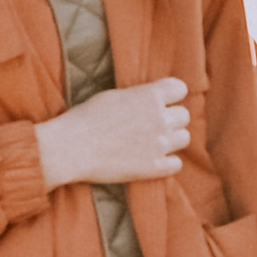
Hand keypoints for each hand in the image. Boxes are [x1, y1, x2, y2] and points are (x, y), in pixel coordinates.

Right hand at [35, 78, 190, 189]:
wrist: (72, 148)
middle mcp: (160, 118)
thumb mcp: (113, 96)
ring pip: (184, 138)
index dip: (172, 95)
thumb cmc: (86, 119)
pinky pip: (176, 164)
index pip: (180, 89)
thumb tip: (149, 99)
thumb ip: (138, 97)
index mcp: (149, 96)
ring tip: (153, 142)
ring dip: (172, 140)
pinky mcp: (154, 167)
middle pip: (184, 115)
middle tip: (153, 125)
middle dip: (171, 119)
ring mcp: (159, 144)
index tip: (162, 101)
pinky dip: (167, 163)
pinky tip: (152, 161)